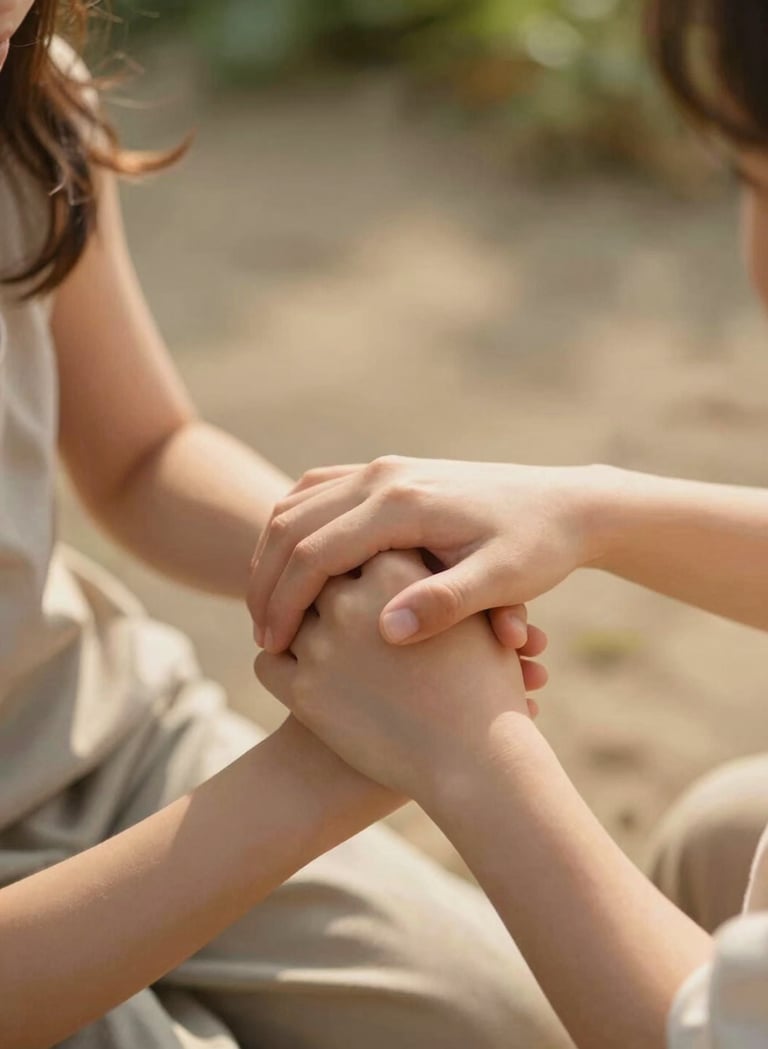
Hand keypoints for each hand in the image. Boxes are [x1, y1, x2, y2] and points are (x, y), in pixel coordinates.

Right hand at [248, 457, 596, 651]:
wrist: (565, 503)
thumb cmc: (538, 547)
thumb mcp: (504, 580)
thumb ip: (446, 605)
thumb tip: (385, 632)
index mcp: (403, 503)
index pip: (315, 551)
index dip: (285, 603)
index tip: (271, 648)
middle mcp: (384, 476)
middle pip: (291, 524)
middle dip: (267, 582)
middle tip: (261, 637)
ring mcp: (383, 469)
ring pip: (297, 504)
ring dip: (272, 554)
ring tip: (269, 610)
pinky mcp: (388, 474)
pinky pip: (318, 494)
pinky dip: (293, 531)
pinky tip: (295, 571)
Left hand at [255, 551, 533, 801]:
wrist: (477, 761)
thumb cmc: (485, 687)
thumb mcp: (471, 618)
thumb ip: (433, 580)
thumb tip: (409, 554)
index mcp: (395, 570)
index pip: (356, 545)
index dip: (358, 559)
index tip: (360, 570)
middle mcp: (351, 601)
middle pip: (318, 577)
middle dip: (324, 589)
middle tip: (328, 601)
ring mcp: (323, 646)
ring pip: (286, 615)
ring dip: (296, 625)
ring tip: (316, 639)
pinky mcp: (303, 692)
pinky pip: (268, 663)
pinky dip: (280, 664)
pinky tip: (300, 672)